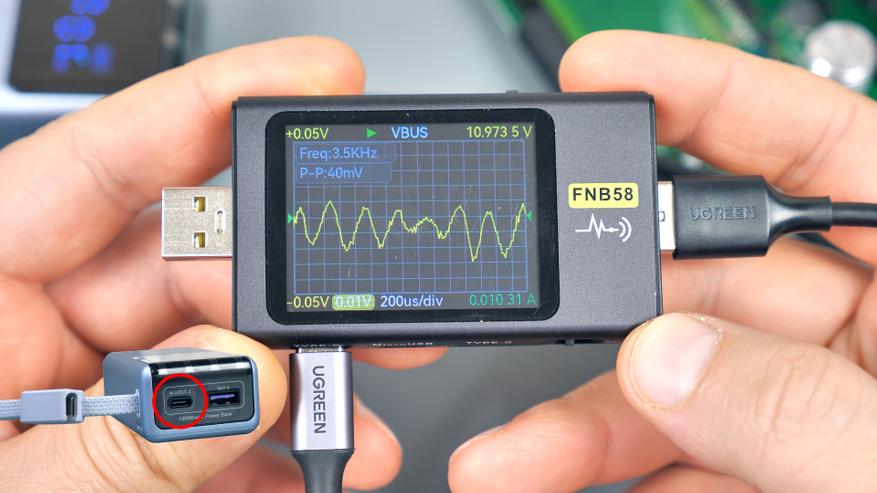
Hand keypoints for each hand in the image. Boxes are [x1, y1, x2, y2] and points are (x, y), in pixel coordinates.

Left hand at [0, 37, 443, 491]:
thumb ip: (123, 448)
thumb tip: (245, 380)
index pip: (94, 163)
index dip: (209, 105)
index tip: (313, 77)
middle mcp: (20, 325)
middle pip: (182, 266)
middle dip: (282, 294)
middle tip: (360, 318)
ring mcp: (73, 390)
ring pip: (213, 355)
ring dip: (291, 391)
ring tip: (348, 426)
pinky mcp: (111, 448)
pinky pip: (204, 431)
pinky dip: (263, 456)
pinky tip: (301, 474)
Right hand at [449, 31, 876, 492]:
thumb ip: (812, 412)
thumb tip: (671, 361)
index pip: (816, 140)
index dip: (705, 93)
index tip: (602, 74)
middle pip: (713, 278)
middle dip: (607, 304)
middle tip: (526, 309)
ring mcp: (826, 406)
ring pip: (684, 385)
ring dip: (589, 422)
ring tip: (509, 461)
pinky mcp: (791, 475)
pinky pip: (693, 462)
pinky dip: (627, 477)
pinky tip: (563, 484)